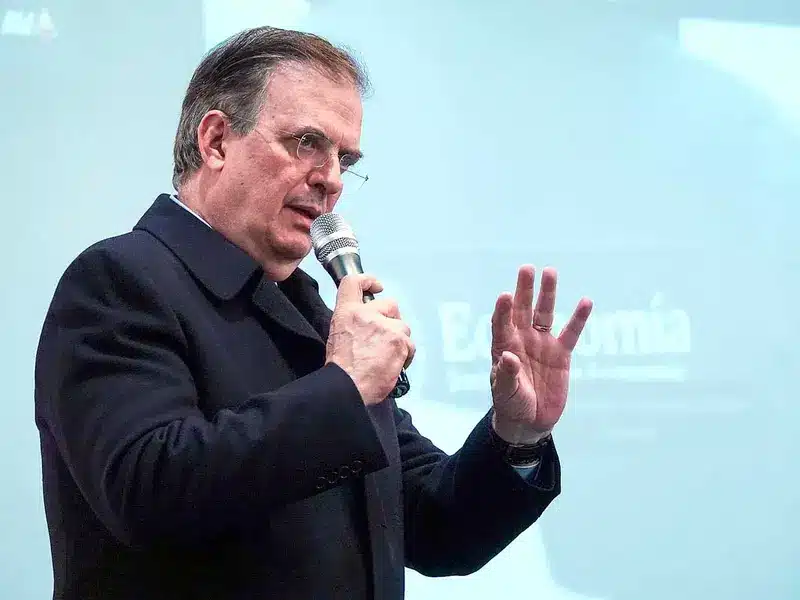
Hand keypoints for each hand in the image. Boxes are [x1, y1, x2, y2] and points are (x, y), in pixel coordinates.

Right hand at [326, 274, 414, 404]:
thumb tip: (365, 326)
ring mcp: (385, 327)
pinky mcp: (399, 341)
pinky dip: (405, 355)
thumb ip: (353, 324)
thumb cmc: (341, 368)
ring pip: (403, 327)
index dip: (368, 281)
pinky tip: (394, 364)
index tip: (376, 286)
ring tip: (387, 356)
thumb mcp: (337, 336)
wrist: (347, 386)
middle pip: (390, 305)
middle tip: (385, 338)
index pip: (353, 283)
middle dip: (392, 320)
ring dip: (399, 340)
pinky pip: (410, 344)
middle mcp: (367, 314)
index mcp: (347, 312)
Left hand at [490, 265, 592, 443]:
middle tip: (527, 268)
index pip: (502, 323)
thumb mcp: (506, 392)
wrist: (529, 421)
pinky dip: (578, 318)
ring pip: (545, 313)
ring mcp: (542, 344)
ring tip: (550, 272)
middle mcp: (522, 339)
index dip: (503, 310)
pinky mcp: (561, 354)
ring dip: (547, 294)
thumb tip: (507, 356)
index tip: (505, 295)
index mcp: (504, 346)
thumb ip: (506, 375)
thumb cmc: (511, 404)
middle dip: (524, 289)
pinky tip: (585, 301)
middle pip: (522, 309)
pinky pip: (571, 332)